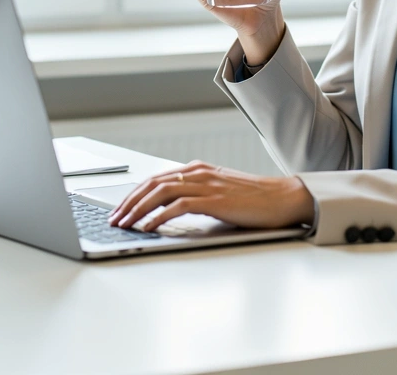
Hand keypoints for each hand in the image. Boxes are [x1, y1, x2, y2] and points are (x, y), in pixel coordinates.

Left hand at [109, 160, 314, 232]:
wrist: (283, 198)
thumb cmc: (254, 200)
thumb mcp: (219, 193)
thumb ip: (197, 196)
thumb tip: (170, 211)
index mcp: (198, 169)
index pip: (157, 179)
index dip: (134, 194)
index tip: (120, 210)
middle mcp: (198, 172)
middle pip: (153, 183)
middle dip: (129, 202)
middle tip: (113, 219)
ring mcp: (206, 184)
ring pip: (161, 191)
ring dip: (138, 209)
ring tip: (124, 224)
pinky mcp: (214, 199)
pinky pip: (178, 205)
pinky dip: (159, 216)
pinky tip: (148, 227)